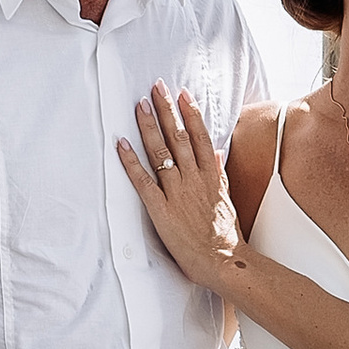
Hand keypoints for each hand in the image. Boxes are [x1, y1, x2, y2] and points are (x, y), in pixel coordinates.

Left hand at [117, 84, 240, 287]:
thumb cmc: (225, 235)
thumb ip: (219, 173)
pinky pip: (143, 180)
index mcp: (211, 176)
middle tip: (156, 87)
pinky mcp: (161, 209)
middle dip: (167, 110)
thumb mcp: (226, 198)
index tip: (182, 94)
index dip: (190, 113)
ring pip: (162, 152)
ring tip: (141, 104)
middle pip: (179, 137)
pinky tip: (122, 144)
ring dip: (150, 126)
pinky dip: (131, 161)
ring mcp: (177, 192)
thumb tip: (215, 153)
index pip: (200, 136)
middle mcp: (194, 179)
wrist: (224, 261)